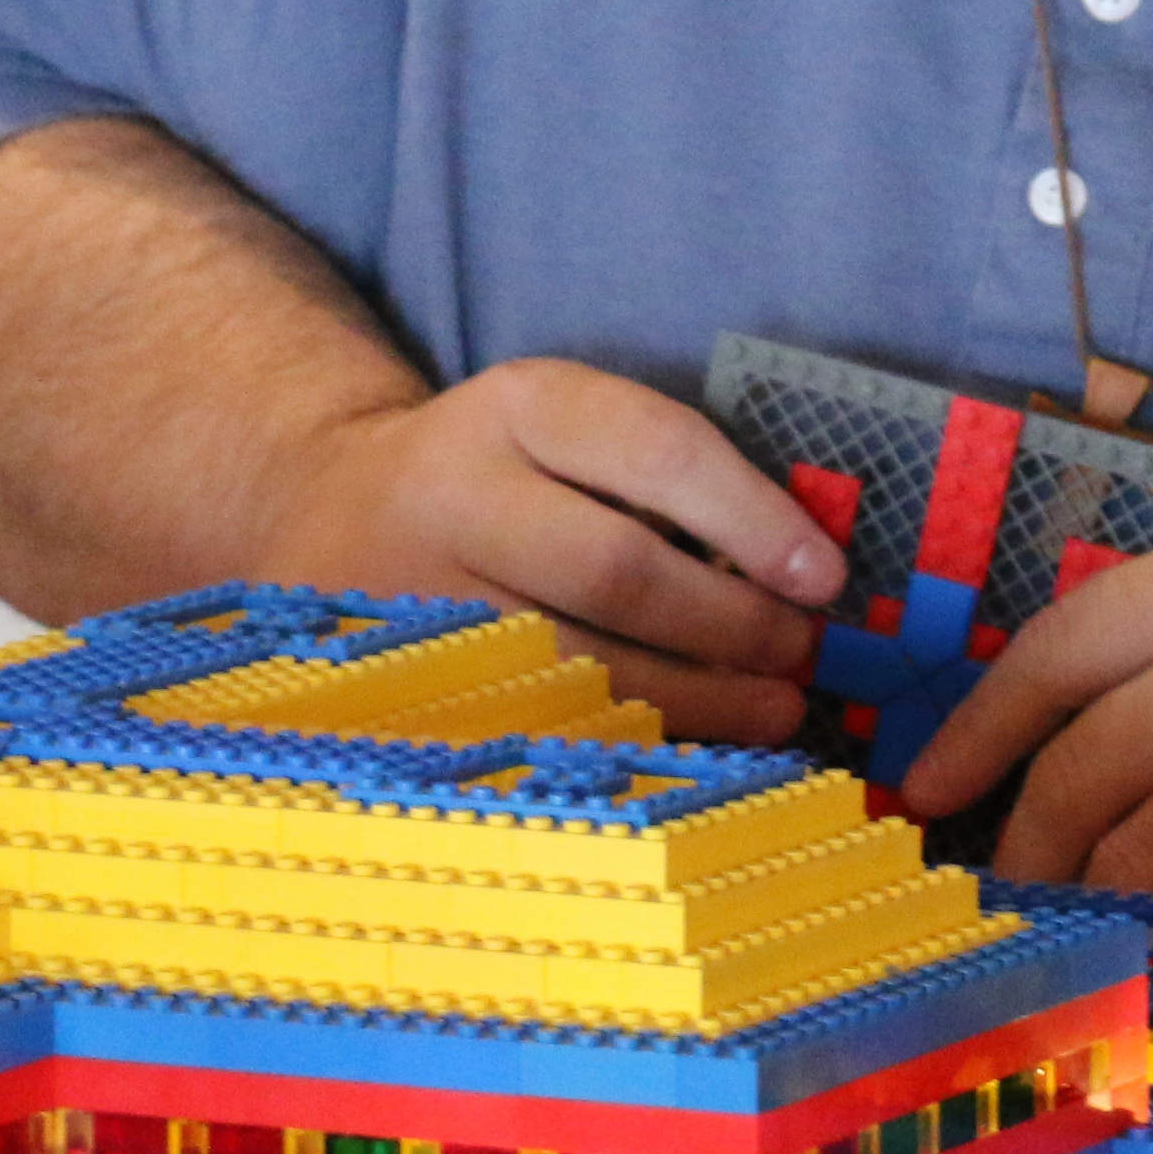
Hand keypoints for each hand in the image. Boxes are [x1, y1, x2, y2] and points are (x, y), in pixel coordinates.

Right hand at [241, 356, 840, 745]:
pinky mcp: (403, 682)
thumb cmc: (505, 475)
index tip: (826, 578)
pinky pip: (535, 726)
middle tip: (802, 653)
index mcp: (520, 407)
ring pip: (576, 666)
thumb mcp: (568, 429)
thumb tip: (806, 573)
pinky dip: (629, 742)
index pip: (656, 450)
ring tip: (774, 710)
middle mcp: (456, 491)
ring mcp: (417, 596)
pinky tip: (691, 747)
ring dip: (697, 698)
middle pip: (615, 569)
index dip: (752, 519)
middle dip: (730, 622)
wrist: (326, 505)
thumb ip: (669, 480)